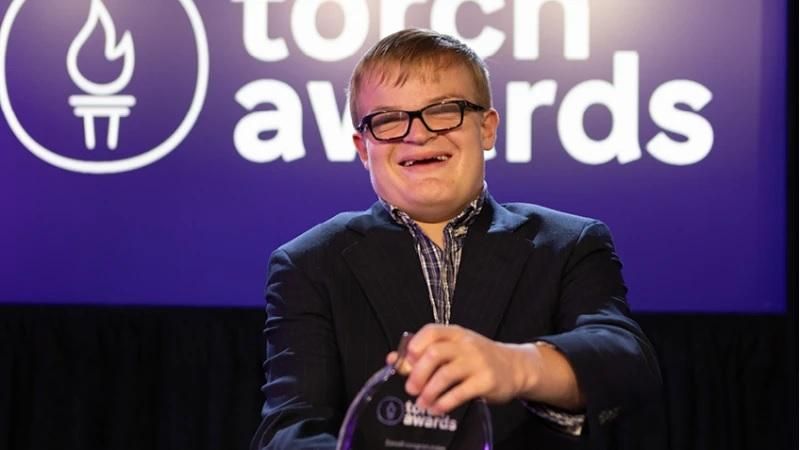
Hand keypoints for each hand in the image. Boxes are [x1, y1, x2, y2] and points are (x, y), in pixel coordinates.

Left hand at [385, 324, 535, 414]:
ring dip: (429, 391)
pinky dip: (445, 402)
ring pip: (446, 374)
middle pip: (435, 354)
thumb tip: (394, 359)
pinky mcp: (486, 381)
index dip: (415, 346)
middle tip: (410, 388)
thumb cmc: (477, 358)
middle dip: (418, 373)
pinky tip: (438, 408)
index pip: (432, 332)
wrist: (515, 367)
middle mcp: (466, 345)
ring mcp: (478, 362)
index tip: (406, 362)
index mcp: (455, 334)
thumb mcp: (455, 349)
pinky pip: (461, 392)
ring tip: (422, 403)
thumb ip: (425, 352)